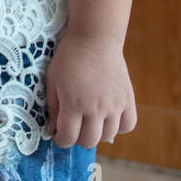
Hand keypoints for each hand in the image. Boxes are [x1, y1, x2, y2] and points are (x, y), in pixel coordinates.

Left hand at [45, 31, 136, 148]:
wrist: (95, 39)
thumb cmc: (69, 58)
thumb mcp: (53, 81)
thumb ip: (53, 108)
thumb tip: (52, 131)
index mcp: (73, 104)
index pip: (68, 137)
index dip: (60, 140)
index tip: (58, 135)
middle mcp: (96, 108)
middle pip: (89, 141)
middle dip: (77, 139)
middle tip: (73, 128)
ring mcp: (115, 105)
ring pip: (108, 136)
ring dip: (97, 133)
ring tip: (90, 121)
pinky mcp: (128, 99)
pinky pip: (128, 125)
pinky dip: (119, 127)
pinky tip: (109, 118)